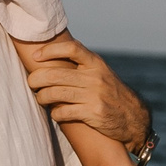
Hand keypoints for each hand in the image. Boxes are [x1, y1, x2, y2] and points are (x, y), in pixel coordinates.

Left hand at [23, 41, 152, 150]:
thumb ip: (82, 64)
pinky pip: (62, 112)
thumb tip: (52, 55)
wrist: (133, 117)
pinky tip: (56, 113)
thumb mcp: (101, 73)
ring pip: (54, 94)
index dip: (50, 50)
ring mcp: (94, 96)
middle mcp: (95, 77)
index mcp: (96, 63)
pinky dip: (55, 114)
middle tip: (31, 83)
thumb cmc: (110, 93)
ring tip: (41, 98)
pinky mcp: (92, 114)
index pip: (71, 48)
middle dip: (36, 79)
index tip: (36, 57)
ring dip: (41, 97)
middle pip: (55, 74)